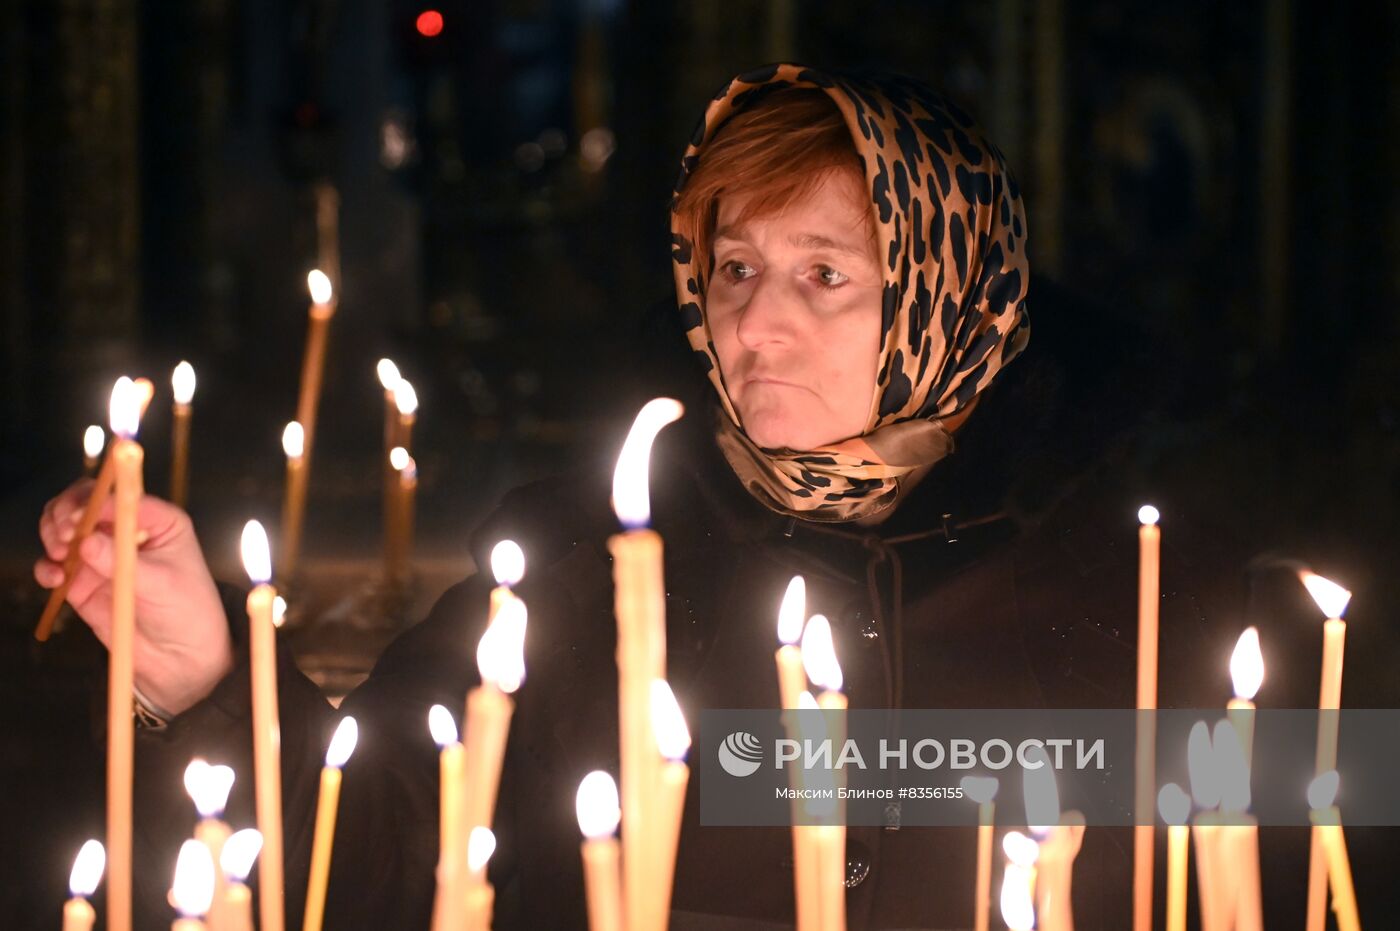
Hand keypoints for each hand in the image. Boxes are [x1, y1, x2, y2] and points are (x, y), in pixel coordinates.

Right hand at [36, 479, 233, 716]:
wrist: (180, 656)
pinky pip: (55, 564)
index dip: (98, 502)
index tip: (81, 521)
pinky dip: (47, 567)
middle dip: (66, 513)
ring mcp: (103, 554)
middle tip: (63, 536)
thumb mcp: (161, 584)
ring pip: (64, 528)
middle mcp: (128, 531)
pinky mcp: (84, 579)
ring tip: (60, 556)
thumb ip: (122, 562)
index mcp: (158, 520)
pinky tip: (55, 579)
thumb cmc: (186, 612)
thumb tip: (86, 541)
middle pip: (85, 503)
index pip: (122, 496)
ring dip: (52, 534)